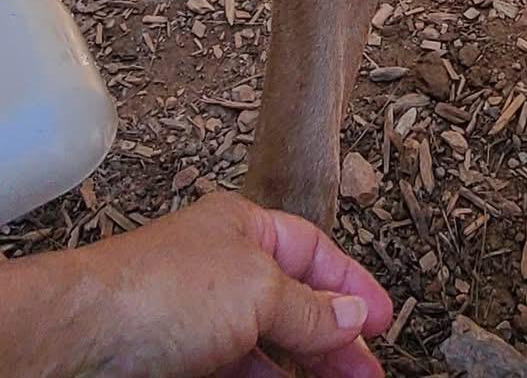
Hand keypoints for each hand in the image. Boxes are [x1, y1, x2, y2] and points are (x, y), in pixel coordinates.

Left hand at [3, 190, 394, 377]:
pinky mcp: (178, 362)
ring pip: (267, 346)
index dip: (351, 286)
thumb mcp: (258, 290)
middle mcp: (223, 270)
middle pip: (295, 304)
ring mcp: (199, 320)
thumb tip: (351, 315)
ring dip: (305, 368)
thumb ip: (309, 308)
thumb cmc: (156, 290)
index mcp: (245, 230)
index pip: (315, 253)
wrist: (78, 339)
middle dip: (334, 337)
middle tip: (366, 371)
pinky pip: (237, 372)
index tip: (381, 321)